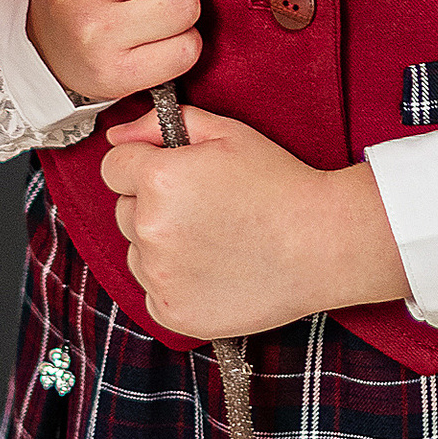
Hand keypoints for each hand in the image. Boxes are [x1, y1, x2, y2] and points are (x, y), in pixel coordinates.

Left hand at [99, 105, 409, 341]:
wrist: (324, 244)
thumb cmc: (280, 185)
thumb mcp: (227, 134)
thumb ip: (161, 126)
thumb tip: (117, 134)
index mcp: (158, 179)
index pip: (113, 168)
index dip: (144, 166)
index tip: (179, 176)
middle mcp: (151, 228)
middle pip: (125, 211)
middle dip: (154, 206)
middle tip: (207, 208)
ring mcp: (160, 276)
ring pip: (137, 252)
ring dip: (162, 246)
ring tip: (215, 241)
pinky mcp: (172, 313)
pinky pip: (153, 291)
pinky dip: (175, 283)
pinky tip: (215, 270)